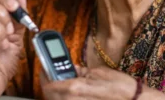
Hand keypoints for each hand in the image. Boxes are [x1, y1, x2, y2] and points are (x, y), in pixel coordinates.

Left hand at [40, 66, 164, 99]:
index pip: (49, 84)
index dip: (43, 75)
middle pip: (50, 96)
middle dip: (48, 83)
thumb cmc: (120, 88)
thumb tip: (71, 68)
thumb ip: (81, 71)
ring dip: (55, 92)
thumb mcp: (98, 72)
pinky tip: (71, 92)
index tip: (44, 67)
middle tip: (51, 74)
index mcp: (75, 89)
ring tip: (61, 82)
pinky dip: (64, 98)